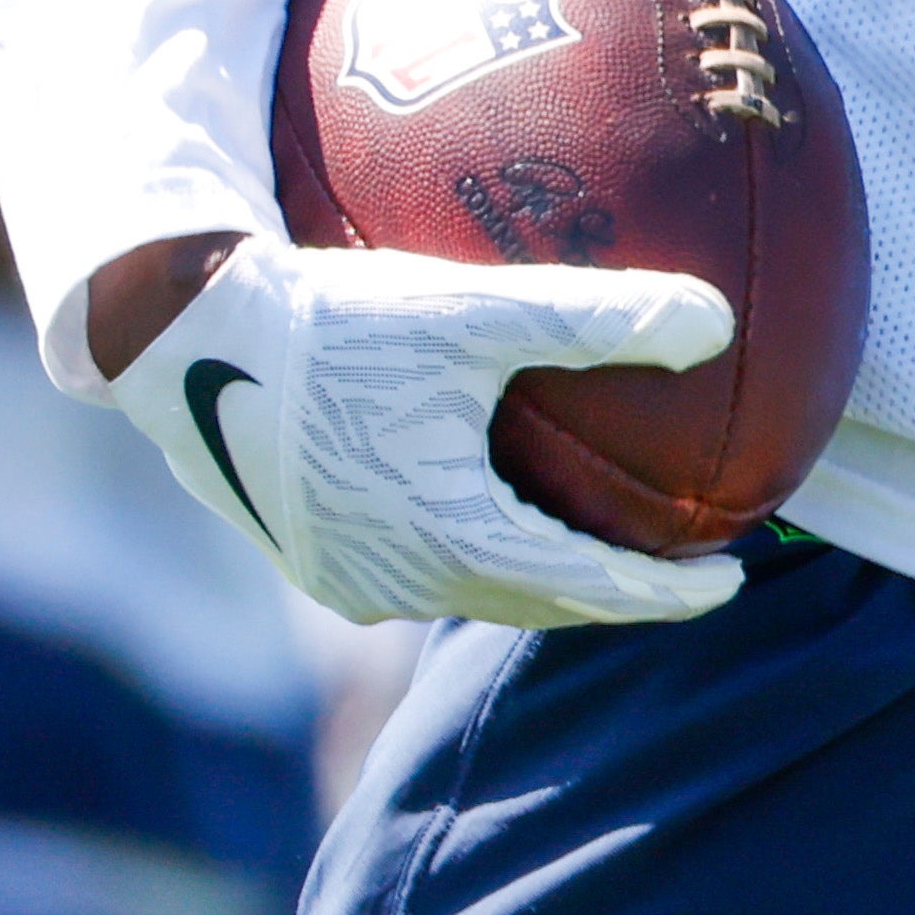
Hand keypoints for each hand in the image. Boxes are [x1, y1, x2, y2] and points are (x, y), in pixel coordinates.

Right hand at [103, 234, 748, 627]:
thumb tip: (718, 324)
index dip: (667, 593)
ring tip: (601, 541)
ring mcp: (345, 576)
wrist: (182, 342)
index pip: (588, 588)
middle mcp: (396, 580)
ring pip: (473, 591)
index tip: (732, 578)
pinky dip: (477, 553)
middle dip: (612, 595)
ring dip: (542, 577)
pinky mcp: (309, 553)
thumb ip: (598, 318)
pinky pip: (419, 570)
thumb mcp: (475, 310)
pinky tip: (494, 501)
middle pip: (534, 603)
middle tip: (682, 570)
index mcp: (448, 539)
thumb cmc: (335, 322)